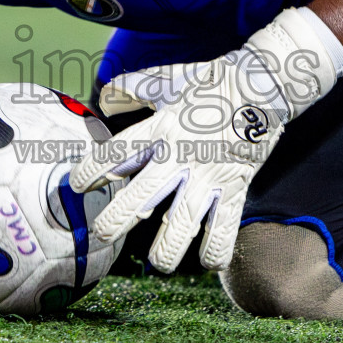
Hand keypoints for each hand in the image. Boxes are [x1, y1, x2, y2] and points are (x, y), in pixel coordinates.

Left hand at [70, 8, 342, 272]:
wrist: (263, 84)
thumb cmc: (210, 83)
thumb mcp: (167, 80)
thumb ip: (132, 89)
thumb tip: (105, 99)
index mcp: (161, 126)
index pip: (117, 153)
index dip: (92, 171)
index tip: (78, 185)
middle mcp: (181, 155)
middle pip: (143, 196)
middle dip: (118, 220)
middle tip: (103, 234)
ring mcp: (209, 175)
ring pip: (183, 222)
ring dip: (167, 248)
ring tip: (159, 262)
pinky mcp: (235, 187)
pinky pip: (225, 227)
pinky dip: (217, 250)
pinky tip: (207, 262)